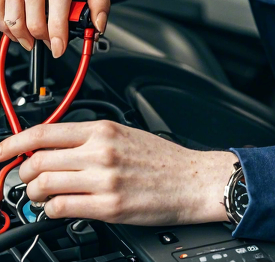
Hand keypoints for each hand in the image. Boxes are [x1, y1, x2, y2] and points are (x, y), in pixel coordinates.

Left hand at [0, 122, 235, 224]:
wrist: (191, 179)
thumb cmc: (161, 160)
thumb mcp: (123, 134)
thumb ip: (89, 140)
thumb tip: (53, 148)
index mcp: (102, 129)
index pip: (45, 132)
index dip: (13, 143)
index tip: (0, 152)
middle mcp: (100, 150)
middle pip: (38, 160)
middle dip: (23, 174)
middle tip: (25, 181)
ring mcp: (103, 179)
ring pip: (44, 184)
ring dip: (35, 193)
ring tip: (42, 196)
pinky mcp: (108, 206)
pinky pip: (61, 208)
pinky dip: (50, 210)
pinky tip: (58, 208)